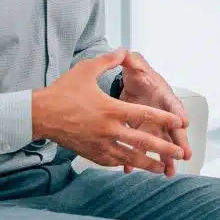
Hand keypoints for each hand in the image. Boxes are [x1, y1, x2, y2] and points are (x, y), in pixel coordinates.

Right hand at [32, 48, 184, 173]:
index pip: (144, 115)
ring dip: (148, 164)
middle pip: (142, 142)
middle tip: (180, 154)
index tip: (180, 124)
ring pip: (129, 158)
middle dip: (164, 149)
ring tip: (162, 169)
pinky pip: (113, 162)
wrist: (39, 115)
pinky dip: (125, 164)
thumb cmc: (62, 91)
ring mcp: (100, 144)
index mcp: (111, 110)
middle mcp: (109, 130)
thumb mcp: (86, 69)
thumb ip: (108, 60)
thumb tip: (123, 50)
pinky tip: (132, 165)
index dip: (164, 120)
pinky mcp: (91, 153)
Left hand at [118, 51, 191, 176]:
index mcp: (163, 96)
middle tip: (184, 156)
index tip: (184, 122)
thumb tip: (128, 54)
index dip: (178, 113)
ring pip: (161, 144)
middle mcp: (162, 113)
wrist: (131, 84)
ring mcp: (153, 125)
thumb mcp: (135, 65)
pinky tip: (131, 169)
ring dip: (164, 158)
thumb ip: (133, 61)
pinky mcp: (141, 132)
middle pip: (173, 130)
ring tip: (167, 173)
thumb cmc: (138, 75)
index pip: (173, 104)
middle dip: (179, 144)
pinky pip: (140, 148)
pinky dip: (136, 159)